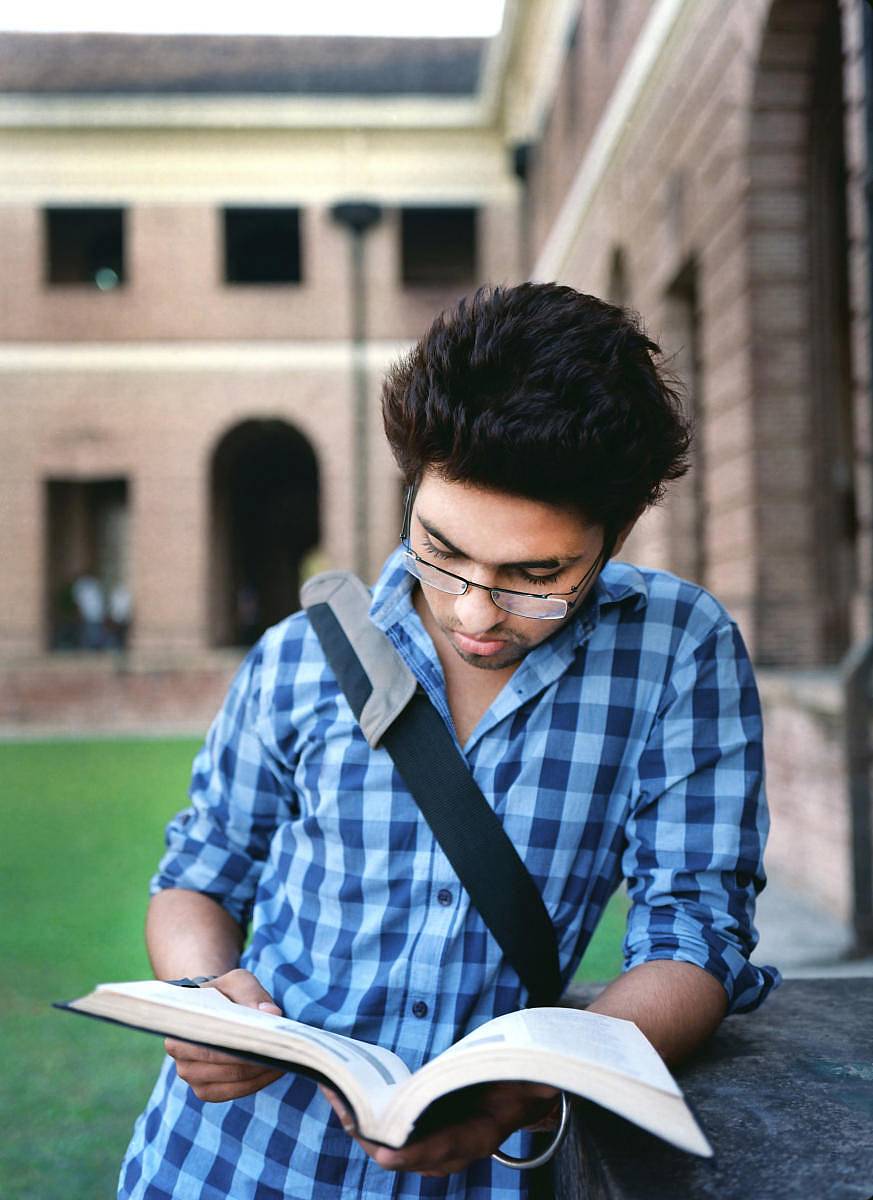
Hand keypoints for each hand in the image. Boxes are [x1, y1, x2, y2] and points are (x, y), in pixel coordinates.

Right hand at [164, 968, 283, 1101]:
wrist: (212, 1008)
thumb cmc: (223, 993)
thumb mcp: (236, 982)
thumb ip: (252, 993)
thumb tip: (272, 1014)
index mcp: (181, 1030)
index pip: (213, 1043)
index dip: (242, 1043)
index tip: (269, 1037)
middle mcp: (181, 1058)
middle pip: (225, 1066)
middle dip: (257, 1059)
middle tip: (284, 1050)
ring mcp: (193, 1078)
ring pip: (232, 1081)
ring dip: (260, 1072)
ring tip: (284, 1059)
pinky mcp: (206, 1091)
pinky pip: (233, 1092)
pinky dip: (256, 1083)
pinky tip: (274, 1070)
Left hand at [321, 1081, 559, 1177]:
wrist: (516, 1095)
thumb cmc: (518, 1082)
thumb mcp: (526, 1081)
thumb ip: (530, 1084)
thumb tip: (541, 1082)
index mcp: (477, 1138)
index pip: (440, 1151)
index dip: (412, 1153)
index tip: (385, 1151)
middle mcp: (450, 1151)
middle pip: (402, 1154)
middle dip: (369, 1134)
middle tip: (343, 1107)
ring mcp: (431, 1147)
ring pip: (388, 1146)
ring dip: (360, 1124)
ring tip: (335, 1092)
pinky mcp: (419, 1135)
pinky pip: (386, 1134)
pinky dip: (365, 1119)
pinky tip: (346, 1094)